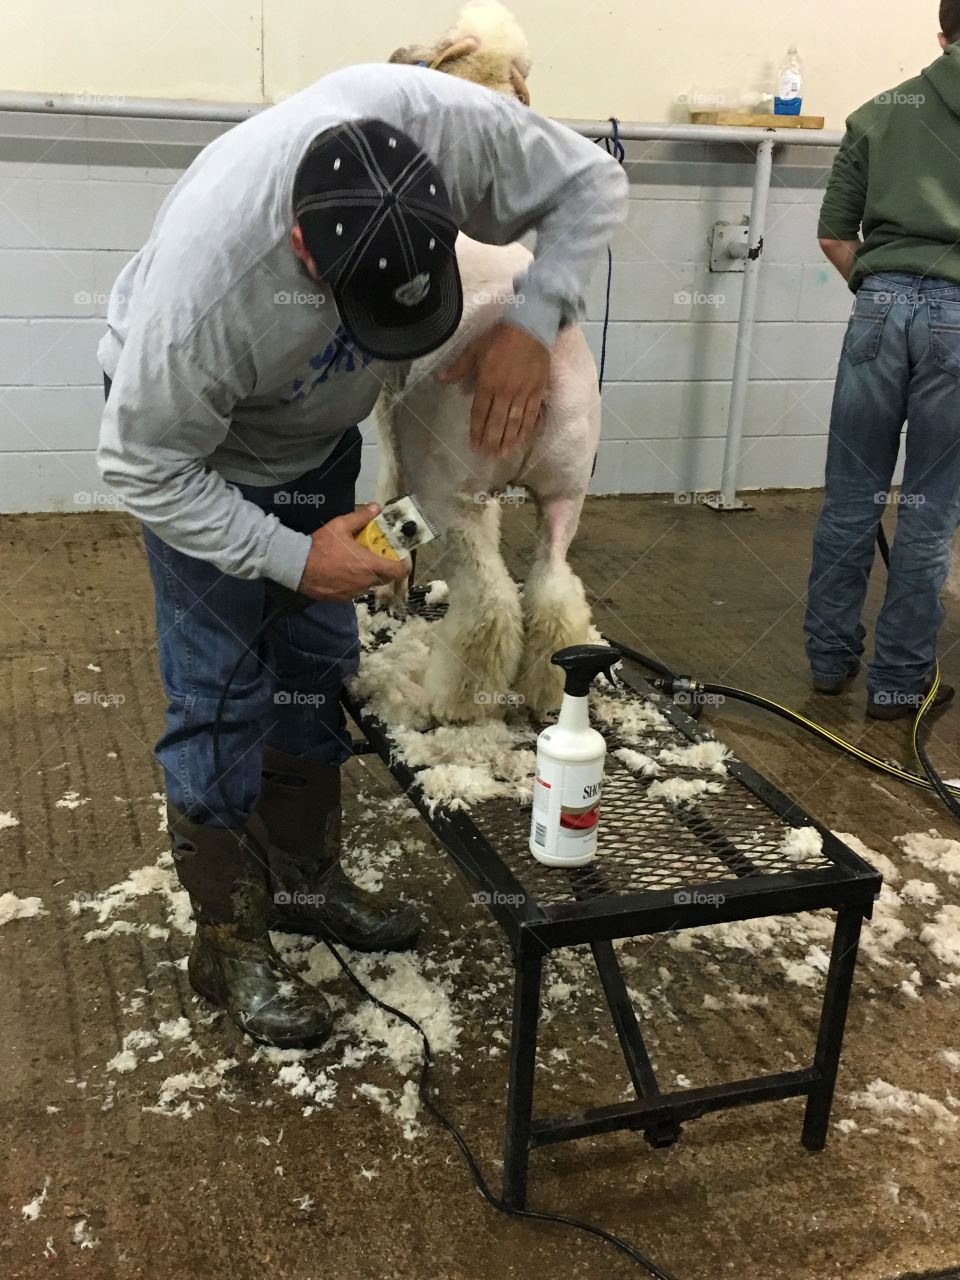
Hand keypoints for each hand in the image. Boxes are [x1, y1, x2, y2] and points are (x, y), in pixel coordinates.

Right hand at [297, 505, 407, 602]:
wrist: (296, 566)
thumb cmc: (321, 545)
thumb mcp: (340, 526)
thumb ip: (361, 517)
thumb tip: (376, 507)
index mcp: (369, 564)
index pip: (397, 571)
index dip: (401, 565)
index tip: (397, 557)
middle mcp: (365, 582)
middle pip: (384, 578)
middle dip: (383, 569)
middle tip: (375, 557)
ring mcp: (353, 592)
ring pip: (368, 585)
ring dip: (366, 576)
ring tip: (354, 564)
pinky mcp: (341, 599)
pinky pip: (354, 591)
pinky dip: (353, 583)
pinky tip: (341, 573)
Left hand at [440, 322, 550, 457]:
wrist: (530, 327)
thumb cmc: (500, 338)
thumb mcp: (475, 349)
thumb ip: (459, 367)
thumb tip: (442, 379)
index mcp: (487, 383)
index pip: (480, 413)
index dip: (476, 430)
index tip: (474, 445)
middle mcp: (504, 392)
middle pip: (497, 422)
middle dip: (492, 441)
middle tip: (488, 457)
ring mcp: (522, 393)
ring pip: (514, 422)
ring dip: (508, 440)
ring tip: (503, 455)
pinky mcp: (537, 392)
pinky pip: (531, 415)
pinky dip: (526, 429)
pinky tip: (522, 441)